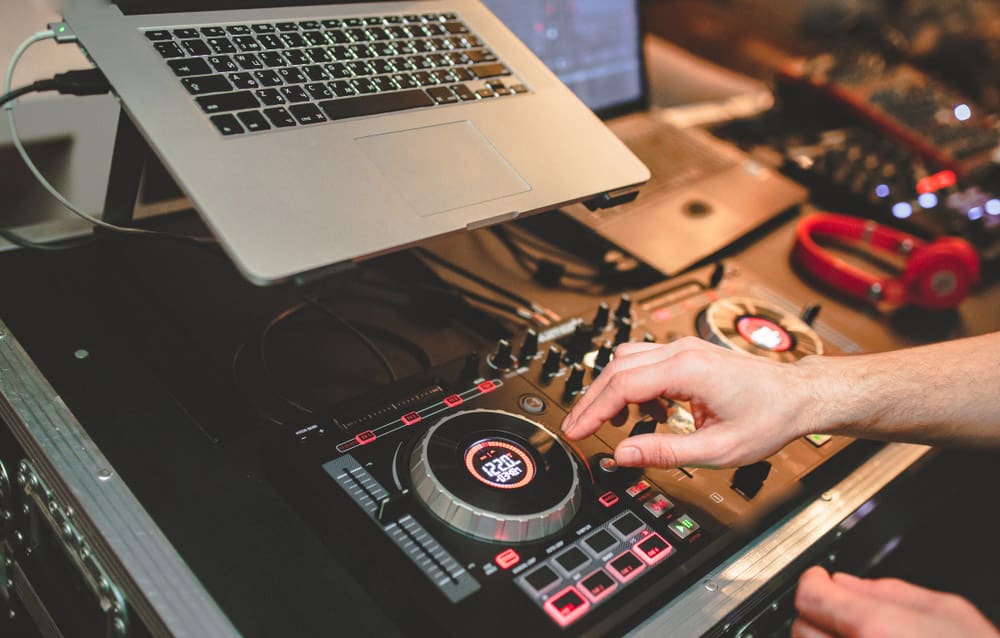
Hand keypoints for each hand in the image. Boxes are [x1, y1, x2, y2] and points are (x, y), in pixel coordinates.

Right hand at [560, 337, 827, 468]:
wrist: (799, 396)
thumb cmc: (769, 418)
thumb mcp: (717, 449)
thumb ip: (665, 452)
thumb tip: (623, 454)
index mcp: (687, 370)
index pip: (622, 386)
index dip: (593, 411)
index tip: (576, 431)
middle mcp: (682, 351)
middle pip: (617, 368)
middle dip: (592, 399)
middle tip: (577, 429)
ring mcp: (685, 349)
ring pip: (627, 360)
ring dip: (611, 390)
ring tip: (610, 424)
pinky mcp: (688, 355)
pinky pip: (645, 362)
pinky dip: (632, 385)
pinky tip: (646, 413)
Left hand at [794, 566, 998, 637]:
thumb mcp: (950, 612)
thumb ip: (892, 591)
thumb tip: (849, 583)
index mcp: (876, 630)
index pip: (809, 597)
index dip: (814, 583)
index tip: (820, 580)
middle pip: (802, 629)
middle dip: (818, 616)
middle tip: (840, 611)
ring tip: (857, 637)